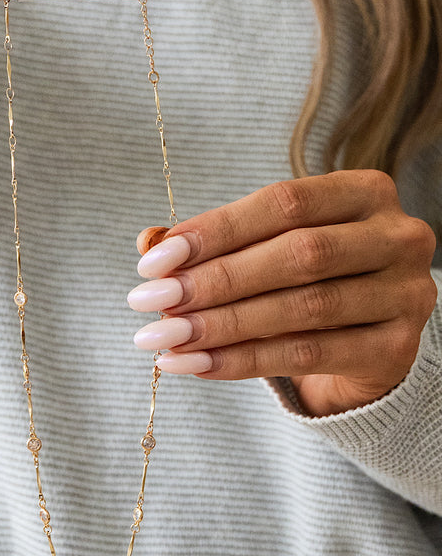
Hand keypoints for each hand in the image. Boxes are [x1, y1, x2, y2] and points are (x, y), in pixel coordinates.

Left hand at [128, 171, 436, 415]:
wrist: (366, 338)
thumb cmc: (307, 276)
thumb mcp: (267, 246)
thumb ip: (216, 240)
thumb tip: (149, 241)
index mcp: (364, 191)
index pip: (283, 202)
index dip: (217, 229)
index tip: (156, 259)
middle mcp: (397, 236)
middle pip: (296, 254)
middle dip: (215, 280)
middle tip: (152, 301)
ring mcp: (405, 294)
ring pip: (302, 308)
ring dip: (222, 325)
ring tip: (165, 337)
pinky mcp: (395, 349)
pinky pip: (308, 355)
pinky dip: (243, 361)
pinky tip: (196, 364)